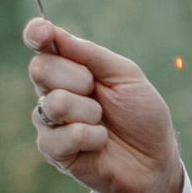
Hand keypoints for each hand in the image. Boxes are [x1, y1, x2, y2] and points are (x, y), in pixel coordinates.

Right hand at [26, 22, 184, 192]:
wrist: (155, 160)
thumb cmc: (141, 116)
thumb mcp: (125, 75)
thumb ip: (90, 54)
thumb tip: (55, 33)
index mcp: (70, 67)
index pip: (41, 44)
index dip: (36, 34)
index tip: (43, 32)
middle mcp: (53, 91)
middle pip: (41, 69)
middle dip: (77, 78)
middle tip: (98, 93)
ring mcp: (50, 121)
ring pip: (54, 103)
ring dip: (89, 111)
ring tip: (103, 122)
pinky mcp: (53, 150)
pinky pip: (64, 135)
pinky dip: (92, 136)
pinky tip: (101, 142)